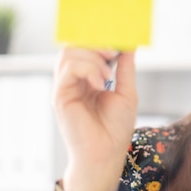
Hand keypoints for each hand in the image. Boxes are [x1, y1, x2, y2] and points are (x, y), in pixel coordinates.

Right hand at [53, 47, 137, 190]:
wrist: (107, 153)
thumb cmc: (116, 128)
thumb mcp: (126, 92)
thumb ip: (125, 68)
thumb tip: (129, 45)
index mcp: (87, 79)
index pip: (85, 48)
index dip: (97, 39)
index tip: (117, 37)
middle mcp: (73, 81)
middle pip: (74, 46)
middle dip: (94, 43)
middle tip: (113, 51)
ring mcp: (65, 87)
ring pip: (69, 53)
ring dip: (93, 57)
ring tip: (108, 75)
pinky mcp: (60, 95)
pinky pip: (69, 68)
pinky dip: (88, 69)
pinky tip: (101, 83)